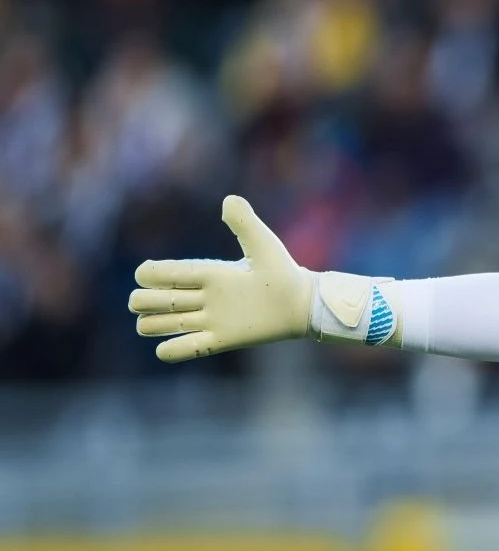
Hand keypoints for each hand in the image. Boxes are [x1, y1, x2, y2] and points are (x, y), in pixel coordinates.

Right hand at [129, 195, 312, 362]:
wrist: (301, 304)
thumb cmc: (284, 271)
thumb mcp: (263, 244)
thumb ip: (245, 223)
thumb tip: (228, 200)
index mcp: (208, 273)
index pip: (163, 273)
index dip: (149, 274)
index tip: (148, 274)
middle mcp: (203, 297)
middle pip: (151, 300)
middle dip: (144, 301)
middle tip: (165, 301)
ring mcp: (209, 320)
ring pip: (157, 325)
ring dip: (152, 325)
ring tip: (164, 323)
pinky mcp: (219, 341)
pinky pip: (182, 350)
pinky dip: (169, 350)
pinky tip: (169, 346)